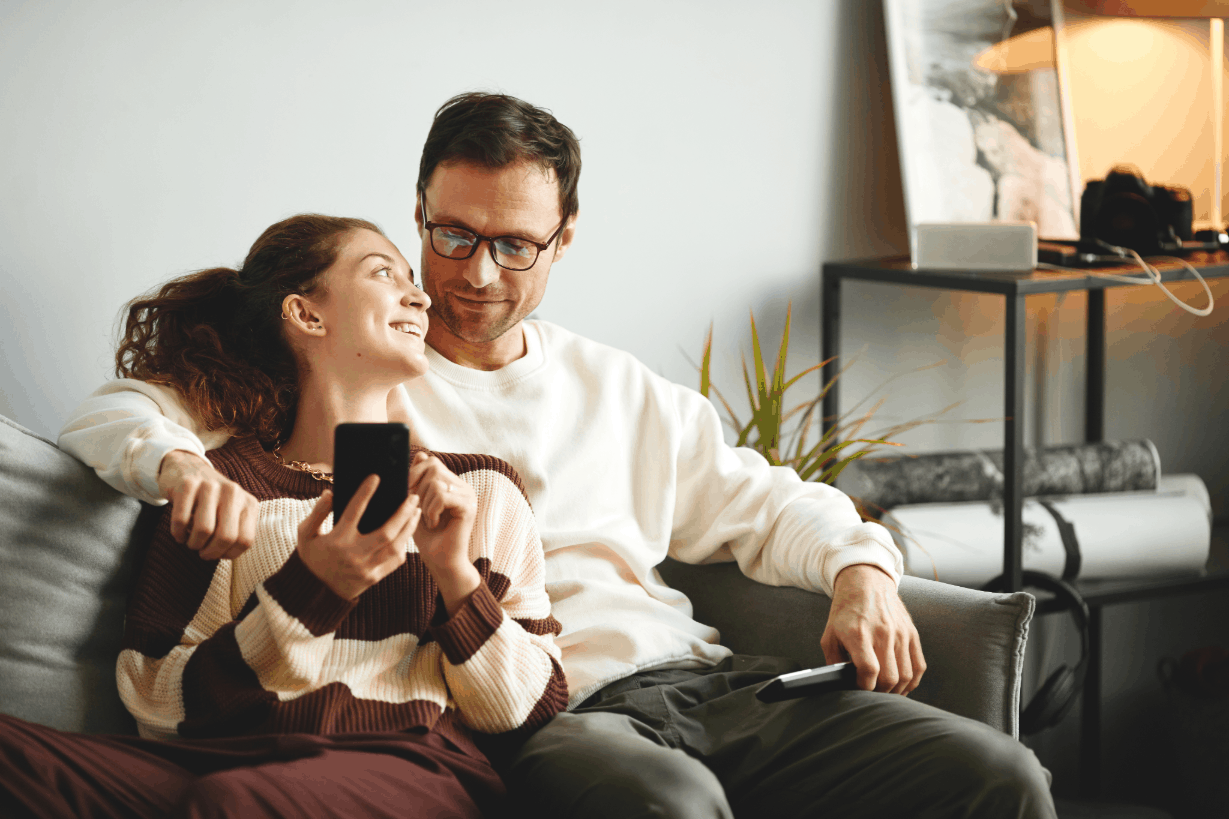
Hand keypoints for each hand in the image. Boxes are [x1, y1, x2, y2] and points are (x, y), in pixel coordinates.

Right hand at [158, 450, 258, 560]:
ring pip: (204, 530)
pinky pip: (181, 520)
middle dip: (210, 552)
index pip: (245, 541)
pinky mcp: (187, 485)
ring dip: (193, 543)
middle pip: (226, 537)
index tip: (217, 554)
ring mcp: (210, 486)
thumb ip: (235, 531)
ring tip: (190, 541)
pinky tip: (179, 533)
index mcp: (248, 503)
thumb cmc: (211, 500)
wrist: (187, 467)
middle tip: (201, 551)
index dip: (228, 554)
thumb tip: (225, 555)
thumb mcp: (231, 512)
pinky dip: (178, 533)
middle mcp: (233, 492)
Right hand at [295, 476, 421, 600]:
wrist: (315, 592)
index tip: (375, 478)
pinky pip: (395, 561)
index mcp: (337, 540)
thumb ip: (318, 513)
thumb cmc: (312, 557)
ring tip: (416, 512)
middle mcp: (354, 555)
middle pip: (386, 532)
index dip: (364, 493)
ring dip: (409, 528)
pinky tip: (407, 533)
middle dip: (403, 513)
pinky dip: (403, 546)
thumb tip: (331, 493)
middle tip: (413, 496)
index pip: (353, 512)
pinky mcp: (374, 578)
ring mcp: (366, 569)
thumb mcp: (306, 535)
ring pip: (396, 547)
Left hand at [409, 452, 479, 612]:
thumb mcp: (416, 504)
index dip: (414, 473)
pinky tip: (434, 523)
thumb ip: (418, 481)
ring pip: (435, 482)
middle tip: (418, 509)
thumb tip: (421, 454)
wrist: (440, 562)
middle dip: (417, 487)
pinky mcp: (469, 507)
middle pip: (433, 467)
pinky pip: (442, 496)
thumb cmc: (427, 537)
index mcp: (452, 483)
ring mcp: (468, 495)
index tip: (409, 494)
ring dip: (424, 503)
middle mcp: (463, 486)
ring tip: (428, 519)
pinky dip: (431, 510)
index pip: (431, 462)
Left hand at [820, 564, 925, 694]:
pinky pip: (919, 666)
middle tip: (871, 693)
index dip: (864, 687)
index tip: (859, 689)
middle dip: (880, 692)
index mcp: (859, 633)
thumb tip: (841, 684)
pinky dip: (912, 681)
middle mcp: (882, 633)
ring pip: (906, 676)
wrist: (866, 582)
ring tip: (885, 691)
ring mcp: (900, 633)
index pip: (869, 671)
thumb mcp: (829, 634)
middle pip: (890, 678)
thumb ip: (834, 661)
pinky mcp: (912, 633)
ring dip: (896, 690)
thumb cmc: (845, 611)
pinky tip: (901, 685)